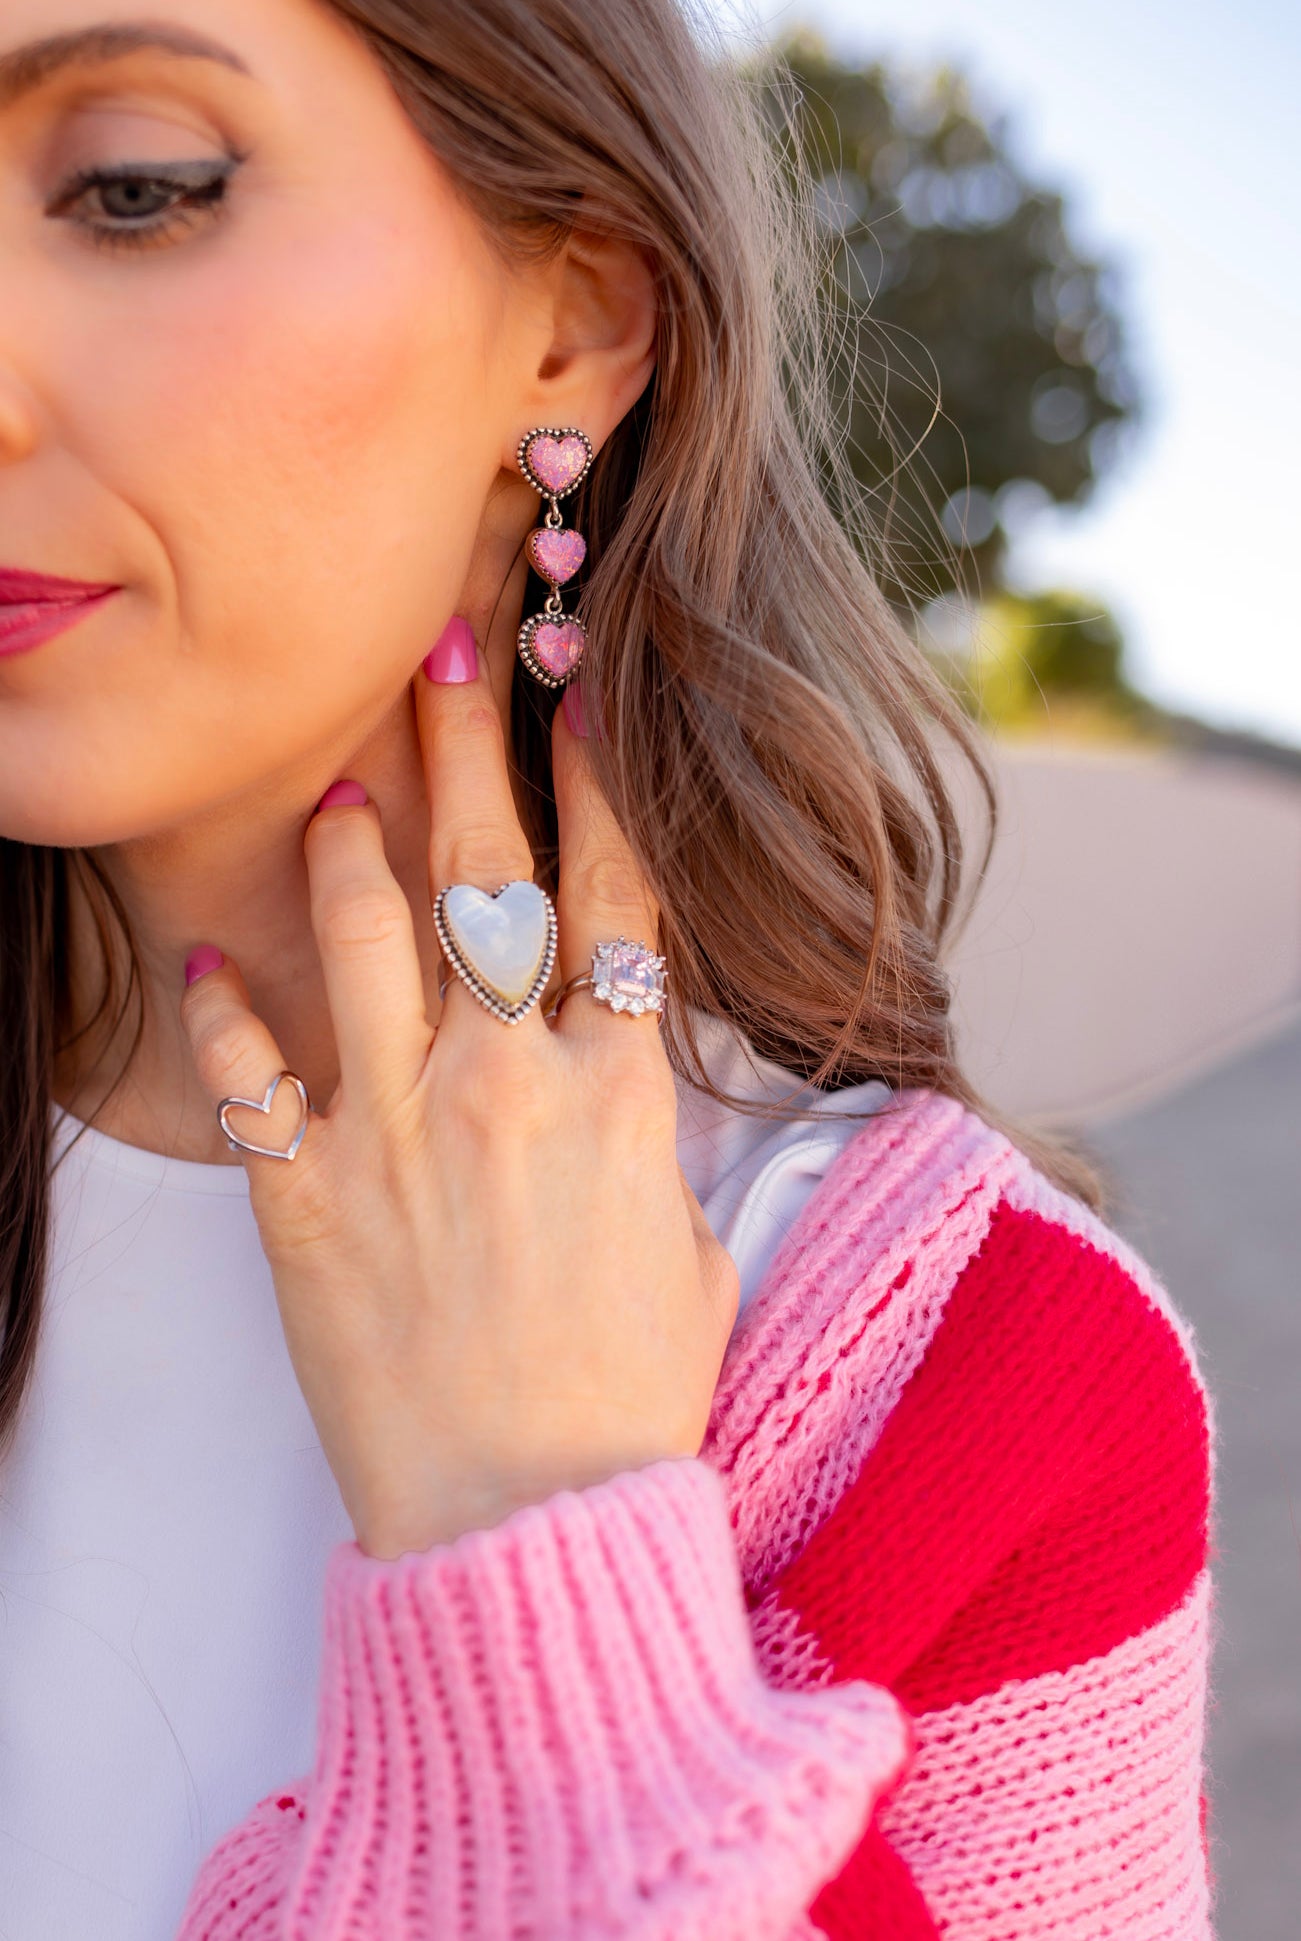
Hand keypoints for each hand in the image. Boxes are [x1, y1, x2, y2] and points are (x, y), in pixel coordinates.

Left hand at [179, 640, 739, 1558]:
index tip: (582, 706)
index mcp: (622, 1093)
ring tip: (330, 792)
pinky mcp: (304, 1194)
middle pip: (487, 874)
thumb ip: (667, 1150)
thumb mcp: (696, 1254)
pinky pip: (248, 1074)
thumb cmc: (627, 1401)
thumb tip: (641, 1088)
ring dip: (343, 851)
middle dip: (467, 744)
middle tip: (445, 650)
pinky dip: (221, 1012)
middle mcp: (508, 1082)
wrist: (529, 1524)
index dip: (601, 786)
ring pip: (360, 937)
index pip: (617, 899)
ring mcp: (397, 1130)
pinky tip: (204, 961)